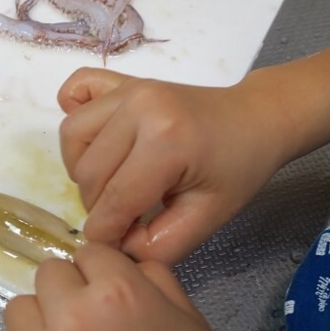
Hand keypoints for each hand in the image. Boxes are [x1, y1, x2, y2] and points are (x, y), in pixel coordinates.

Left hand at [0, 244, 246, 330]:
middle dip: (70, 289)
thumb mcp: (185, 313)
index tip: (113, 293)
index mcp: (117, 292)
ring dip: (43, 320)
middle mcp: (72, 318)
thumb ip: (147, 274)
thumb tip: (113, 260)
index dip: (104, 271)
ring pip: (20, 308)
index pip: (89, 252)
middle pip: (49, 273)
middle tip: (92, 318)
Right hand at [58, 67, 287, 263]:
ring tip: (114, 181)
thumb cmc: (237, 170)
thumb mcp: (207, 219)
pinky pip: (77, 91)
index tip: (118, 245)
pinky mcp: (122, 81)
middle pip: (87, 173)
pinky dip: (75, 115)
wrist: (256, 120)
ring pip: (73, 138)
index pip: (114, 201)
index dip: (108, 234)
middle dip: (99, 206)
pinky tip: (95, 139)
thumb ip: (158, 245)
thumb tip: (115, 249)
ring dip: (84, 169)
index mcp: (166, 141)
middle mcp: (139, 107)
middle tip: (129, 215)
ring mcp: (128, 89)